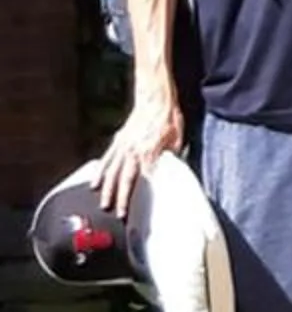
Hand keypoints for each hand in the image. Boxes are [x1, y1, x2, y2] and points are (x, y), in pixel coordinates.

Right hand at [98, 89, 183, 215]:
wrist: (155, 98)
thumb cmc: (169, 117)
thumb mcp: (177, 139)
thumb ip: (172, 158)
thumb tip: (172, 173)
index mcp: (148, 152)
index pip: (143, 180)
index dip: (140, 196)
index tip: (139, 209)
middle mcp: (132, 151)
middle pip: (123, 179)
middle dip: (119, 198)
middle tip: (116, 214)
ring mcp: (123, 146)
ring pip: (110, 171)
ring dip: (106, 189)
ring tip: (103, 203)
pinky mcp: (118, 140)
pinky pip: (106, 159)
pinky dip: (99, 172)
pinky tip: (95, 182)